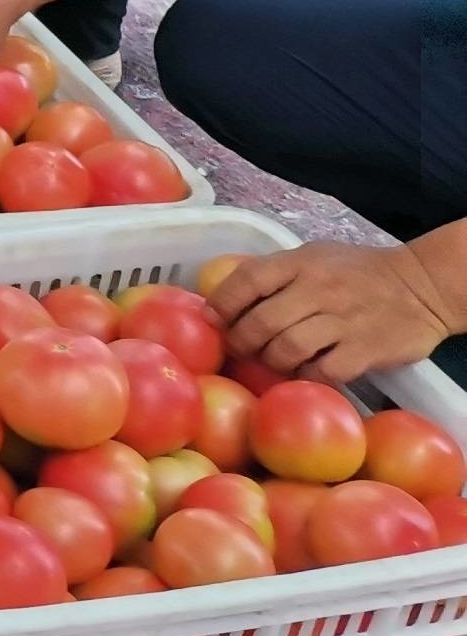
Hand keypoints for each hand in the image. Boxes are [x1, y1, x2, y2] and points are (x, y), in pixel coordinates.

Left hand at [210, 241, 466, 386]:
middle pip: (262, 322)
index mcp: (301, 263)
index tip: (214, 319)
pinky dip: (306, 377)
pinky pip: (322, 371)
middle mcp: (319, 289)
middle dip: (241, 341)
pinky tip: (306, 372)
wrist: (422, 287)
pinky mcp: (366, 350)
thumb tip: (223, 301)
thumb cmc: (357, 273)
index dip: (222, 303)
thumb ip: (275, 275)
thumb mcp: (314, 258)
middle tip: (240, 349)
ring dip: (271, 361)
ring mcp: (344, 320)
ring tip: (273, 362)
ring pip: (287, 349)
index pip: (248, 280)